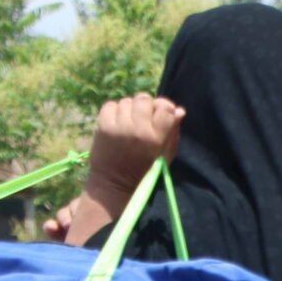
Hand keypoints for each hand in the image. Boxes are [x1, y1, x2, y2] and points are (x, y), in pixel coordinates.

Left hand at [49, 93, 184, 246]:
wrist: (114, 182)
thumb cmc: (145, 169)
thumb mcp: (165, 155)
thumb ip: (173, 132)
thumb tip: (178, 110)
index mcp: (156, 138)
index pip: (165, 108)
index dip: (165, 108)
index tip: (162, 115)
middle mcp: (137, 129)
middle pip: (144, 98)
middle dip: (146, 106)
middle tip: (143, 118)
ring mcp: (118, 126)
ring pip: (127, 101)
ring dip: (130, 109)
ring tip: (129, 122)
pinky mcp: (102, 124)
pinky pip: (111, 104)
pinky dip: (115, 110)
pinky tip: (118, 122)